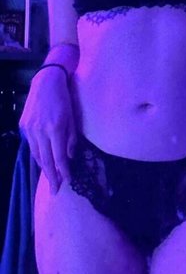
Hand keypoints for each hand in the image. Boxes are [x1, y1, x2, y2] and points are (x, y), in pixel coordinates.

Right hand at [19, 68, 77, 194]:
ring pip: (36, 154)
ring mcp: (30, 129)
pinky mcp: (23, 126)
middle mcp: (40, 131)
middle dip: (51, 176)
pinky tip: (42, 160)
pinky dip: (37, 154)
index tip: (67, 183)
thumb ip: (72, 139)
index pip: (59, 157)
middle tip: (55, 190)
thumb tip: (70, 157)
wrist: (46, 83)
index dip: (63, 171)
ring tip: (50, 177)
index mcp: (55, 129)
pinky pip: (31, 145)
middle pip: (45, 160)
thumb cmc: (65, 100)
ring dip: (43, 167)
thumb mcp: (73, 119)